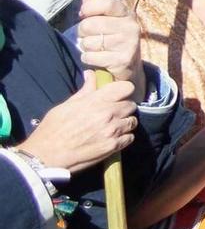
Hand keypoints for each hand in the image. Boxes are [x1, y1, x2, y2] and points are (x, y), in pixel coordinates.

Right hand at [21, 77, 137, 171]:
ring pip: (132, 121)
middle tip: (114, 112)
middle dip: (124, 107)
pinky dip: (124, 137)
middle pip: (131, 105)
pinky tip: (114, 137)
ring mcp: (113, 131)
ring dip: (125, 122)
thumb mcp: (66, 105)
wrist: (47, 154)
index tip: (118, 95)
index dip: (123, 90)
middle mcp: (108, 114)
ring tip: (113, 126)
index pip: (126, 87)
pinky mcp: (114, 146)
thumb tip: (91, 74)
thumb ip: (85, 90)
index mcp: (96, 101)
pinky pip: (130, 137)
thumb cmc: (53, 128)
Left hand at [74, 0, 143, 89]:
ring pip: (88, 42)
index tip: (83, 13)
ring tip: (97, 48)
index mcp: (126, 13)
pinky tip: (98, 58)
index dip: (90, 7)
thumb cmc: (113, 38)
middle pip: (90, 25)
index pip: (107, 3)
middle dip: (83, 32)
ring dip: (87, 47)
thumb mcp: (107, 19)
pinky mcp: (123, 60)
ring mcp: (128, 43)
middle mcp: (130, 26)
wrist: (129, 66)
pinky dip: (89, 59)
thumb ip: (95, 4)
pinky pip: (91, 57)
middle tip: (90, 35)